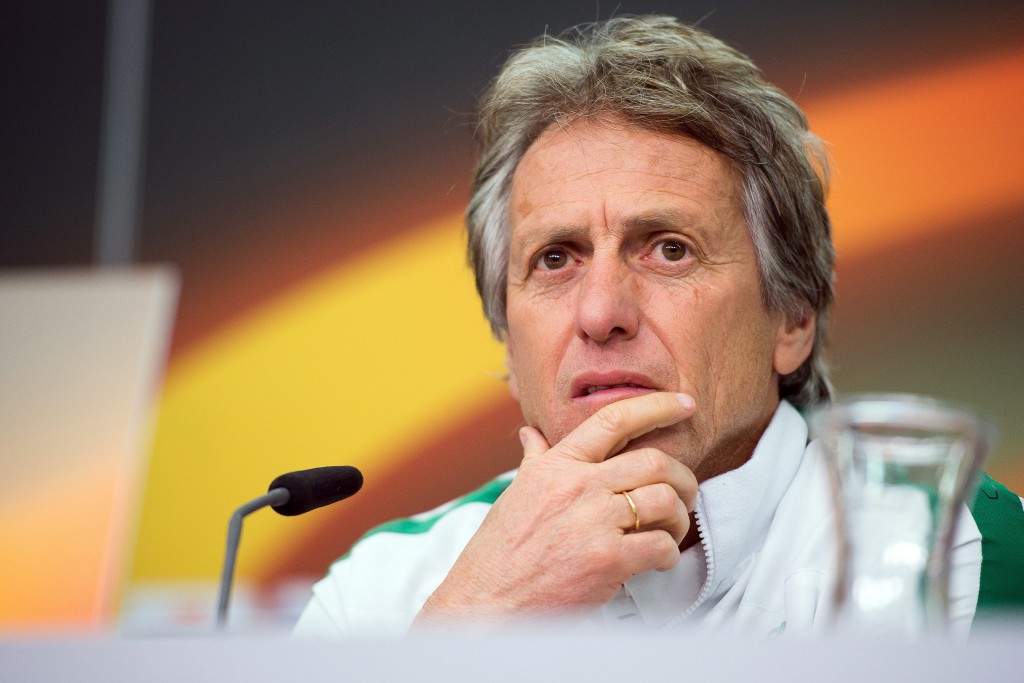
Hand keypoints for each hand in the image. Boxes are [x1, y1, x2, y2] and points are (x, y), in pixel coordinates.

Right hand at [413, 392, 697, 625]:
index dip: (657, 406)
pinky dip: (669, 554)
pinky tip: (658, 561)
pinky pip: (661, 546)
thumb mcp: (515, 494)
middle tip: (686, 494)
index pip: (613, 420)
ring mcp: (594, 521)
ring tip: (670, 531)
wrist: (486, 602)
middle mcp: (578, 485)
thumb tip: (529, 433)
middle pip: (654, 461)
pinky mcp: (607, 560)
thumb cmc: (500, 552)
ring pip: (665, 501)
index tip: (685, 404)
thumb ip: (534, 461)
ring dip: (679, 518)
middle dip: (683, 477)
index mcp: (558, 465)